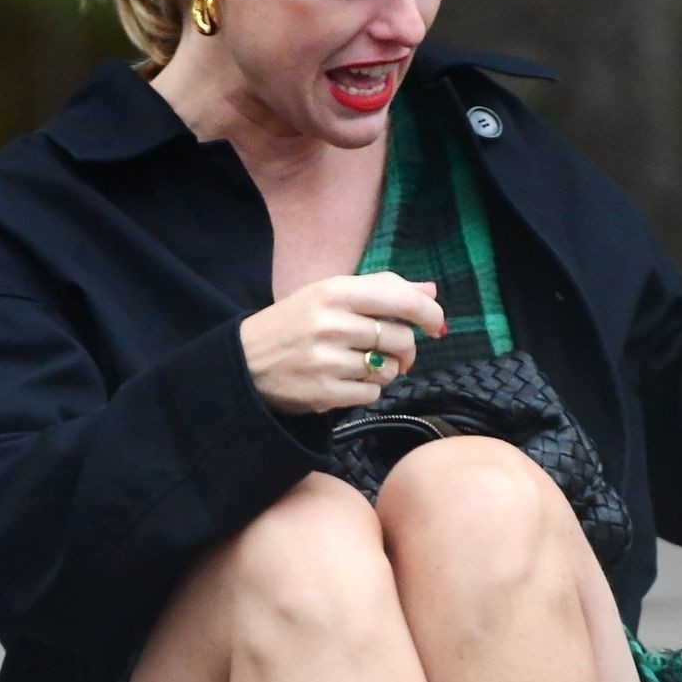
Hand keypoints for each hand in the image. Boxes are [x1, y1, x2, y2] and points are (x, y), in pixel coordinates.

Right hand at [239, 272, 446, 414]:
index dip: (428, 313)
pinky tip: (347, 380)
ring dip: (386, 370)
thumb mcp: (329, 293)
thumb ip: (381, 288)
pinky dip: (368, 390)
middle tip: (395, 350)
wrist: (245, 361)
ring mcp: (326, 360)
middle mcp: (331, 323)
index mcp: (334, 291)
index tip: (436, 324)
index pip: (399, 299)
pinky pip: (372, 394)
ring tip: (362, 364)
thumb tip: (431, 291)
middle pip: (400, 338)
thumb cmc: (294, 323)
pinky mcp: (324, 393)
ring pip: (389, 369)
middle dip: (406, 348)